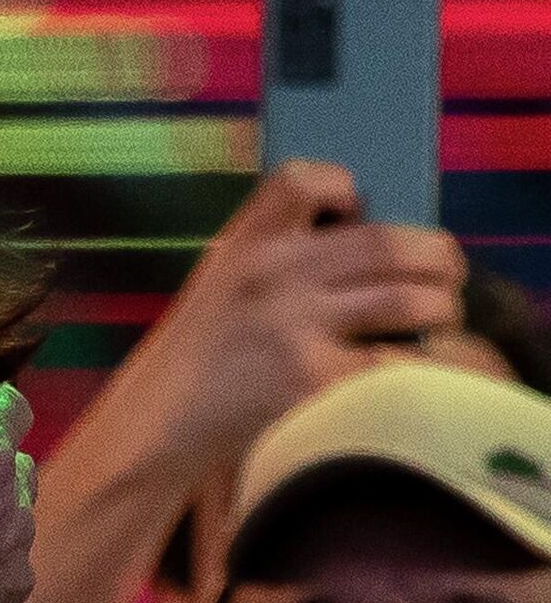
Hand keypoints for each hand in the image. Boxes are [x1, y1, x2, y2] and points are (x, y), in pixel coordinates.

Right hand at [121, 160, 465, 462]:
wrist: (157, 422)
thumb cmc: (202, 352)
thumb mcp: (223, 281)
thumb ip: (281, 256)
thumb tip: (377, 242)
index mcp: (245, 242)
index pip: (306, 180)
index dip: (345, 187)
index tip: (357, 213)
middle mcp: (272, 275)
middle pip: (387, 241)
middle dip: (435, 256)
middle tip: (444, 272)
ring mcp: (294, 327)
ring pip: (408, 299)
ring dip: (441, 306)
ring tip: (439, 314)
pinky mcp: (312, 380)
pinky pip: (399, 364)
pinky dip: (425, 365)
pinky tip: (422, 366)